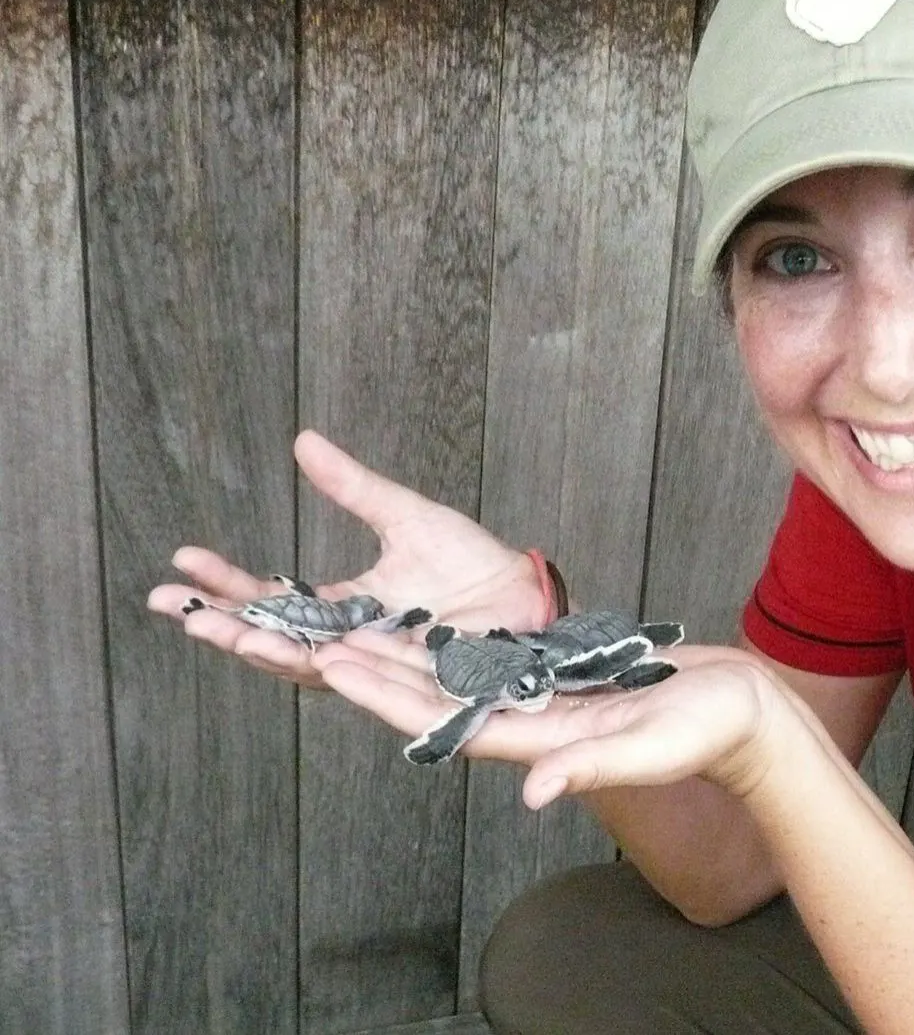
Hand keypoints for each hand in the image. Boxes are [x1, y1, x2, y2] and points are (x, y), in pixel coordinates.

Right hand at [147, 429, 554, 688]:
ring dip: (267, 652)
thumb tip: (303, 440)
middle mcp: (351, 643)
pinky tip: (317, 658)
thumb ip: (353, 487)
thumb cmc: (471, 563)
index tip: (183, 558)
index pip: (271, 600)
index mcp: (343, 607)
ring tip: (224, 632)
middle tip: (173, 606)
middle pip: (276, 641)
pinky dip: (343, 673)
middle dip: (225, 625)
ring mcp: (380, 668)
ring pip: (312, 668)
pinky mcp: (417, 688)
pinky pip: (376, 686)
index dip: (226, 583)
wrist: (527, 596)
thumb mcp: (405, 516)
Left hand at [313, 629, 785, 806]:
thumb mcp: (651, 749)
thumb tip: (533, 793)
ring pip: (465, 679)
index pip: (448, 724)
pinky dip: (462, 646)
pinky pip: (502, 663)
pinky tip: (435, 625)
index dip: (389, 699)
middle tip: (321, 642)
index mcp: (545, 744)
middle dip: (381, 675)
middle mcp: (536, 722)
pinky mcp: (570, 679)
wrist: (742, 711)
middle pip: (442, 701)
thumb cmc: (706, 733)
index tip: (338, 669)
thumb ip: (592, 770)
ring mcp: (550, 701)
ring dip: (412, 659)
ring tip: (361, 630)